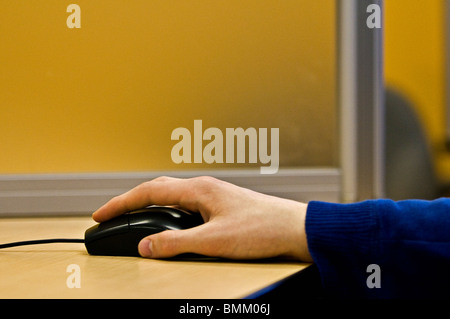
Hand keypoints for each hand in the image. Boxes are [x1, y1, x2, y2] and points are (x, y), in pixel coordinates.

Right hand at [92, 176, 311, 260]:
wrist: (294, 229)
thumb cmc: (262, 229)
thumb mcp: (214, 241)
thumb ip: (178, 244)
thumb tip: (146, 247)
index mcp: (199, 190)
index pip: (150, 191)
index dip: (122, 202)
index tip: (101, 212)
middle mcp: (205, 188)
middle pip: (158, 190)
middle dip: (131, 202)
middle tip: (111, 215)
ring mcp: (214, 197)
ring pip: (172, 197)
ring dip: (149, 207)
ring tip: (133, 219)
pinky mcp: (221, 207)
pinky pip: (185, 206)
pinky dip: (168, 213)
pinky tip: (169, 223)